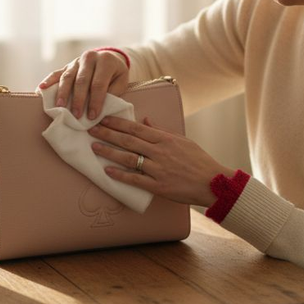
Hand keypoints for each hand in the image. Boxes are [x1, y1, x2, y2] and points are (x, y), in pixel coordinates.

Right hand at [38, 49, 129, 119]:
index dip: (95, 101)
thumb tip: (101, 108)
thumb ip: (112, 92)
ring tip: (60, 107)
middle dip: (78, 100)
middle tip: (76, 115)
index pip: (98, 84)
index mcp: (105, 61)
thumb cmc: (116, 74)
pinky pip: (56, 73)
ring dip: (63, 93)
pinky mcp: (67, 65)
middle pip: (81, 80)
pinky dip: (48, 81)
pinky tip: (41, 89)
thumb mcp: (121, 81)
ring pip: (67, 77)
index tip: (92, 116)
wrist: (109, 58)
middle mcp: (89, 58)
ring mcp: (76, 61)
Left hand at [88, 116, 235, 206]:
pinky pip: (135, 179)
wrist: (212, 183)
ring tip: (94, 147)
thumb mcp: (182, 141)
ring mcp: (158, 169)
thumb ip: (161, 131)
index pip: (136, 128)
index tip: (104, 118)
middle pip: (129, 140)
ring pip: (129, 158)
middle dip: (108, 133)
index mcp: (165, 139)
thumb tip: (144, 121)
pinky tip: (107, 171)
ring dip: (109, 152)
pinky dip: (120, 175)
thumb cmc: (199, 161)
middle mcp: (160, 152)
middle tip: (91, 129)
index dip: (118, 123)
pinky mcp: (158, 186)